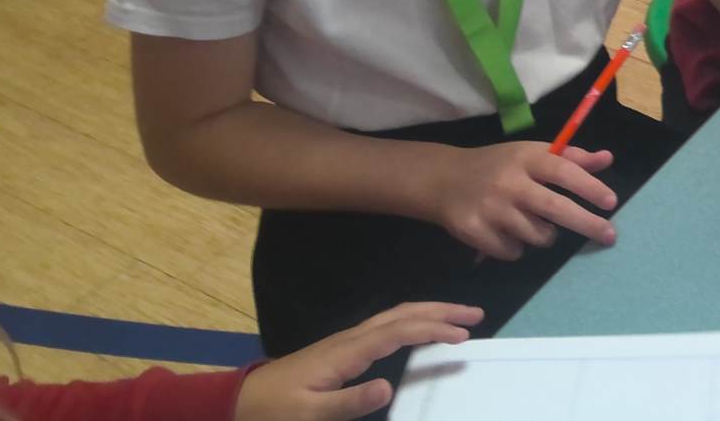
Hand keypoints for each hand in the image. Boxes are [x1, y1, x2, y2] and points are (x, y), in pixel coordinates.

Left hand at [235, 303, 483, 420]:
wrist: (243, 400)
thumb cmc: (276, 410)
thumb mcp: (309, 415)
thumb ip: (349, 402)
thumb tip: (390, 387)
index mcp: (347, 352)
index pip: (398, 332)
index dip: (432, 329)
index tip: (464, 335)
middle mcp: (351, 339)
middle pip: (402, 313)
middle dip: (440, 309)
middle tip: (476, 313)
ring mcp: (347, 340)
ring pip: (395, 315)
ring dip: (429, 311)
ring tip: (460, 316)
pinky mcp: (345, 347)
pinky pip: (388, 324)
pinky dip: (413, 319)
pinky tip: (422, 328)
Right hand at [428, 143, 618, 259]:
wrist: (443, 179)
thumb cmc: (499, 165)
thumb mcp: (531, 153)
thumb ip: (570, 157)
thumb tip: (607, 158)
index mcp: (525, 158)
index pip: (562, 171)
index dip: (589, 186)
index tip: (611, 203)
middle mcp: (508, 182)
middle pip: (554, 208)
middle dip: (586, 223)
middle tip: (610, 235)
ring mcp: (490, 208)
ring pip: (537, 235)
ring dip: (545, 235)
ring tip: (534, 222)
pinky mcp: (474, 231)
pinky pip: (513, 251)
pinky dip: (517, 248)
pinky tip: (507, 232)